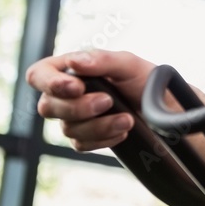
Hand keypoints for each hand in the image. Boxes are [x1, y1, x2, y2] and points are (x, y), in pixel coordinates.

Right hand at [26, 49, 154, 150]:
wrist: (166, 109)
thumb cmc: (146, 81)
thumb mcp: (129, 64)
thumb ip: (102, 60)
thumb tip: (74, 61)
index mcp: (71, 70)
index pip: (39, 74)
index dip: (50, 83)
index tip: (76, 87)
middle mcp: (67, 94)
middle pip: (48, 107)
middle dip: (79, 107)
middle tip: (108, 101)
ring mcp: (74, 118)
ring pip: (67, 128)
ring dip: (99, 125)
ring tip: (127, 119)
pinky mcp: (86, 138)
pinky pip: (81, 144)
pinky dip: (105, 137)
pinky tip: (123, 130)